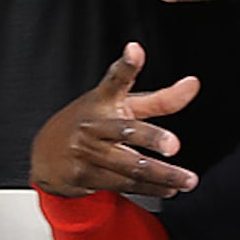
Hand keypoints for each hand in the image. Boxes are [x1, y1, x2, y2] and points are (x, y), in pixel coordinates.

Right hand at [29, 43, 204, 197]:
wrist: (46, 156)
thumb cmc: (92, 124)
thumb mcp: (121, 105)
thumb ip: (160, 98)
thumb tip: (193, 85)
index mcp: (103, 100)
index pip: (114, 78)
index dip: (126, 64)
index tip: (134, 51)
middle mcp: (94, 124)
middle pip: (125, 130)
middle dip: (150, 139)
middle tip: (173, 146)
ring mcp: (88, 152)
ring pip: (130, 166)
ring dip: (162, 176)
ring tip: (186, 180)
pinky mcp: (86, 176)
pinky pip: (124, 184)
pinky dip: (150, 189)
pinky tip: (168, 189)